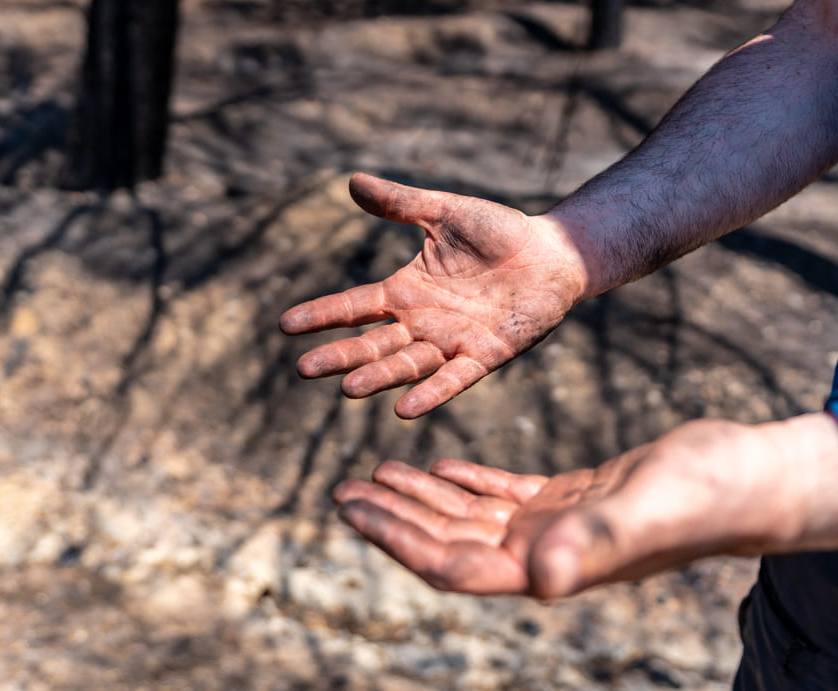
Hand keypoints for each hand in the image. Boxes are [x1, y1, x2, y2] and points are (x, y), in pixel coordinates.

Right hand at [280, 173, 586, 418]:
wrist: (552, 254)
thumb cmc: (499, 232)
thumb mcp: (444, 212)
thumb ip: (400, 203)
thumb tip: (352, 181)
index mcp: (406, 291)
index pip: (354, 306)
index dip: (322, 315)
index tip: (285, 325)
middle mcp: (422, 323)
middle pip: (372, 344)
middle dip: (339, 356)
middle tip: (304, 369)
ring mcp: (452, 342)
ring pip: (406, 365)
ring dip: (378, 378)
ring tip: (348, 389)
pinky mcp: (485, 355)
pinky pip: (454, 379)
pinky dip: (431, 393)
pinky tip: (405, 409)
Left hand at [332, 415, 837, 597]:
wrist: (748, 479)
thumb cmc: (706, 496)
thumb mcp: (645, 511)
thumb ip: (593, 547)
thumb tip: (538, 584)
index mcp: (547, 566)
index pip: (452, 562)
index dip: (398, 539)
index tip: (353, 509)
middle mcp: (542, 553)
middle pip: (448, 539)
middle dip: (393, 517)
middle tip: (344, 489)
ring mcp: (554, 528)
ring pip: (469, 515)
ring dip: (421, 496)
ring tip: (377, 473)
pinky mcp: (569, 500)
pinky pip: (503, 494)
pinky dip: (467, 480)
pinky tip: (441, 466)